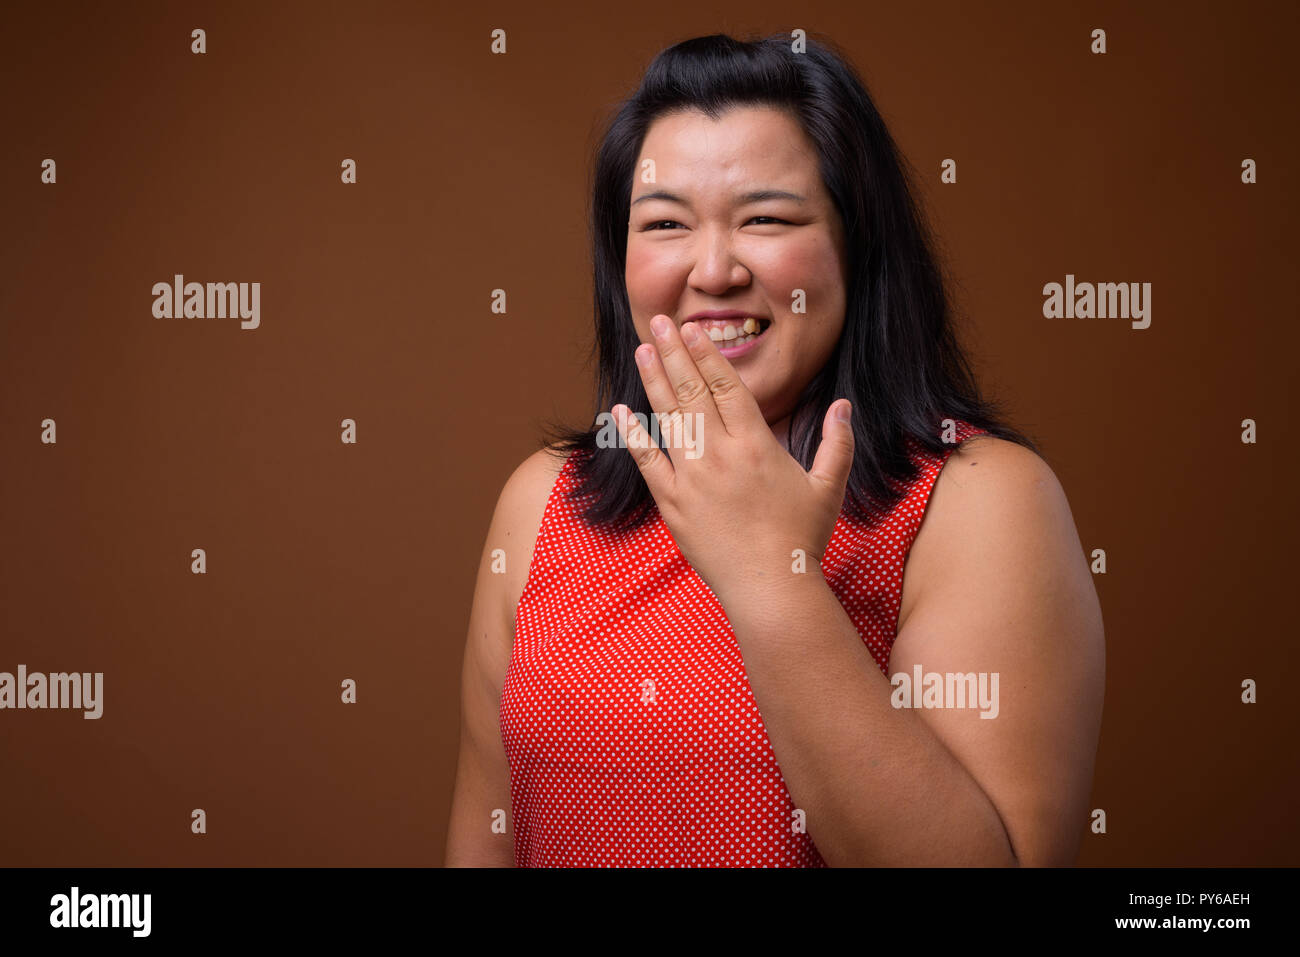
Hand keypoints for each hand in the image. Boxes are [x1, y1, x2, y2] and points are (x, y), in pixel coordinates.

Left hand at [612, 314, 855, 606]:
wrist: (771, 588)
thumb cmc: (803, 538)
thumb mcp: (829, 486)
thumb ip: (837, 442)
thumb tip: (843, 405)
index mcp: (756, 445)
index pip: (727, 387)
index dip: (708, 355)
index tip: (693, 330)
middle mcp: (720, 455)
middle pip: (692, 392)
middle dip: (675, 353)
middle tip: (661, 322)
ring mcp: (691, 479)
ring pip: (668, 418)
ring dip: (654, 381)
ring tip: (643, 349)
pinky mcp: (672, 504)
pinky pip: (647, 462)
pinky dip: (634, 435)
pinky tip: (622, 411)